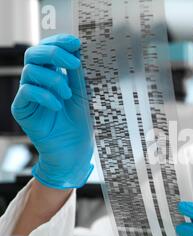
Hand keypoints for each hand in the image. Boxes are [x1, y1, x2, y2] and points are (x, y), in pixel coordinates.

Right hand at [11, 34, 93, 188]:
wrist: (74, 150)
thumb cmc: (80, 122)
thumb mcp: (83, 93)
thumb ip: (77, 73)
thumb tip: (78, 49)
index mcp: (52, 74)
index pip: (47, 49)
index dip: (58, 42)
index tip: (75, 42)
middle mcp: (37, 81)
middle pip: (33, 54)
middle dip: (54, 54)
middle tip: (73, 63)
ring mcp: (28, 95)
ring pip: (30, 71)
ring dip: (53, 80)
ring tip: (68, 94)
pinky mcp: (22, 109)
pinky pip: (27, 92)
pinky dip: (45, 96)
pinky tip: (58, 106)